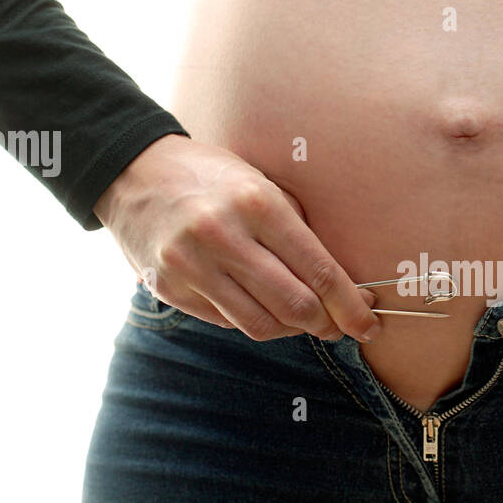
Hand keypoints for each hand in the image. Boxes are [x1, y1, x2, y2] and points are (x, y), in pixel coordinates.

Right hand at [94, 134, 380, 342]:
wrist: (133, 171)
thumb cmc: (211, 177)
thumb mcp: (260, 185)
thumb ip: (296, 232)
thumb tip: (343, 286)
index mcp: (257, 204)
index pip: (320, 271)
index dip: (350, 305)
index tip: (369, 323)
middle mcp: (223, 236)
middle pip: (295, 306)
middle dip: (326, 324)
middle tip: (338, 326)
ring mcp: (192, 266)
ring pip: (262, 325)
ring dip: (292, 331)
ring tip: (303, 321)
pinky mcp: (171, 288)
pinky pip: (228, 322)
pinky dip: (255, 321)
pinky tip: (263, 309)